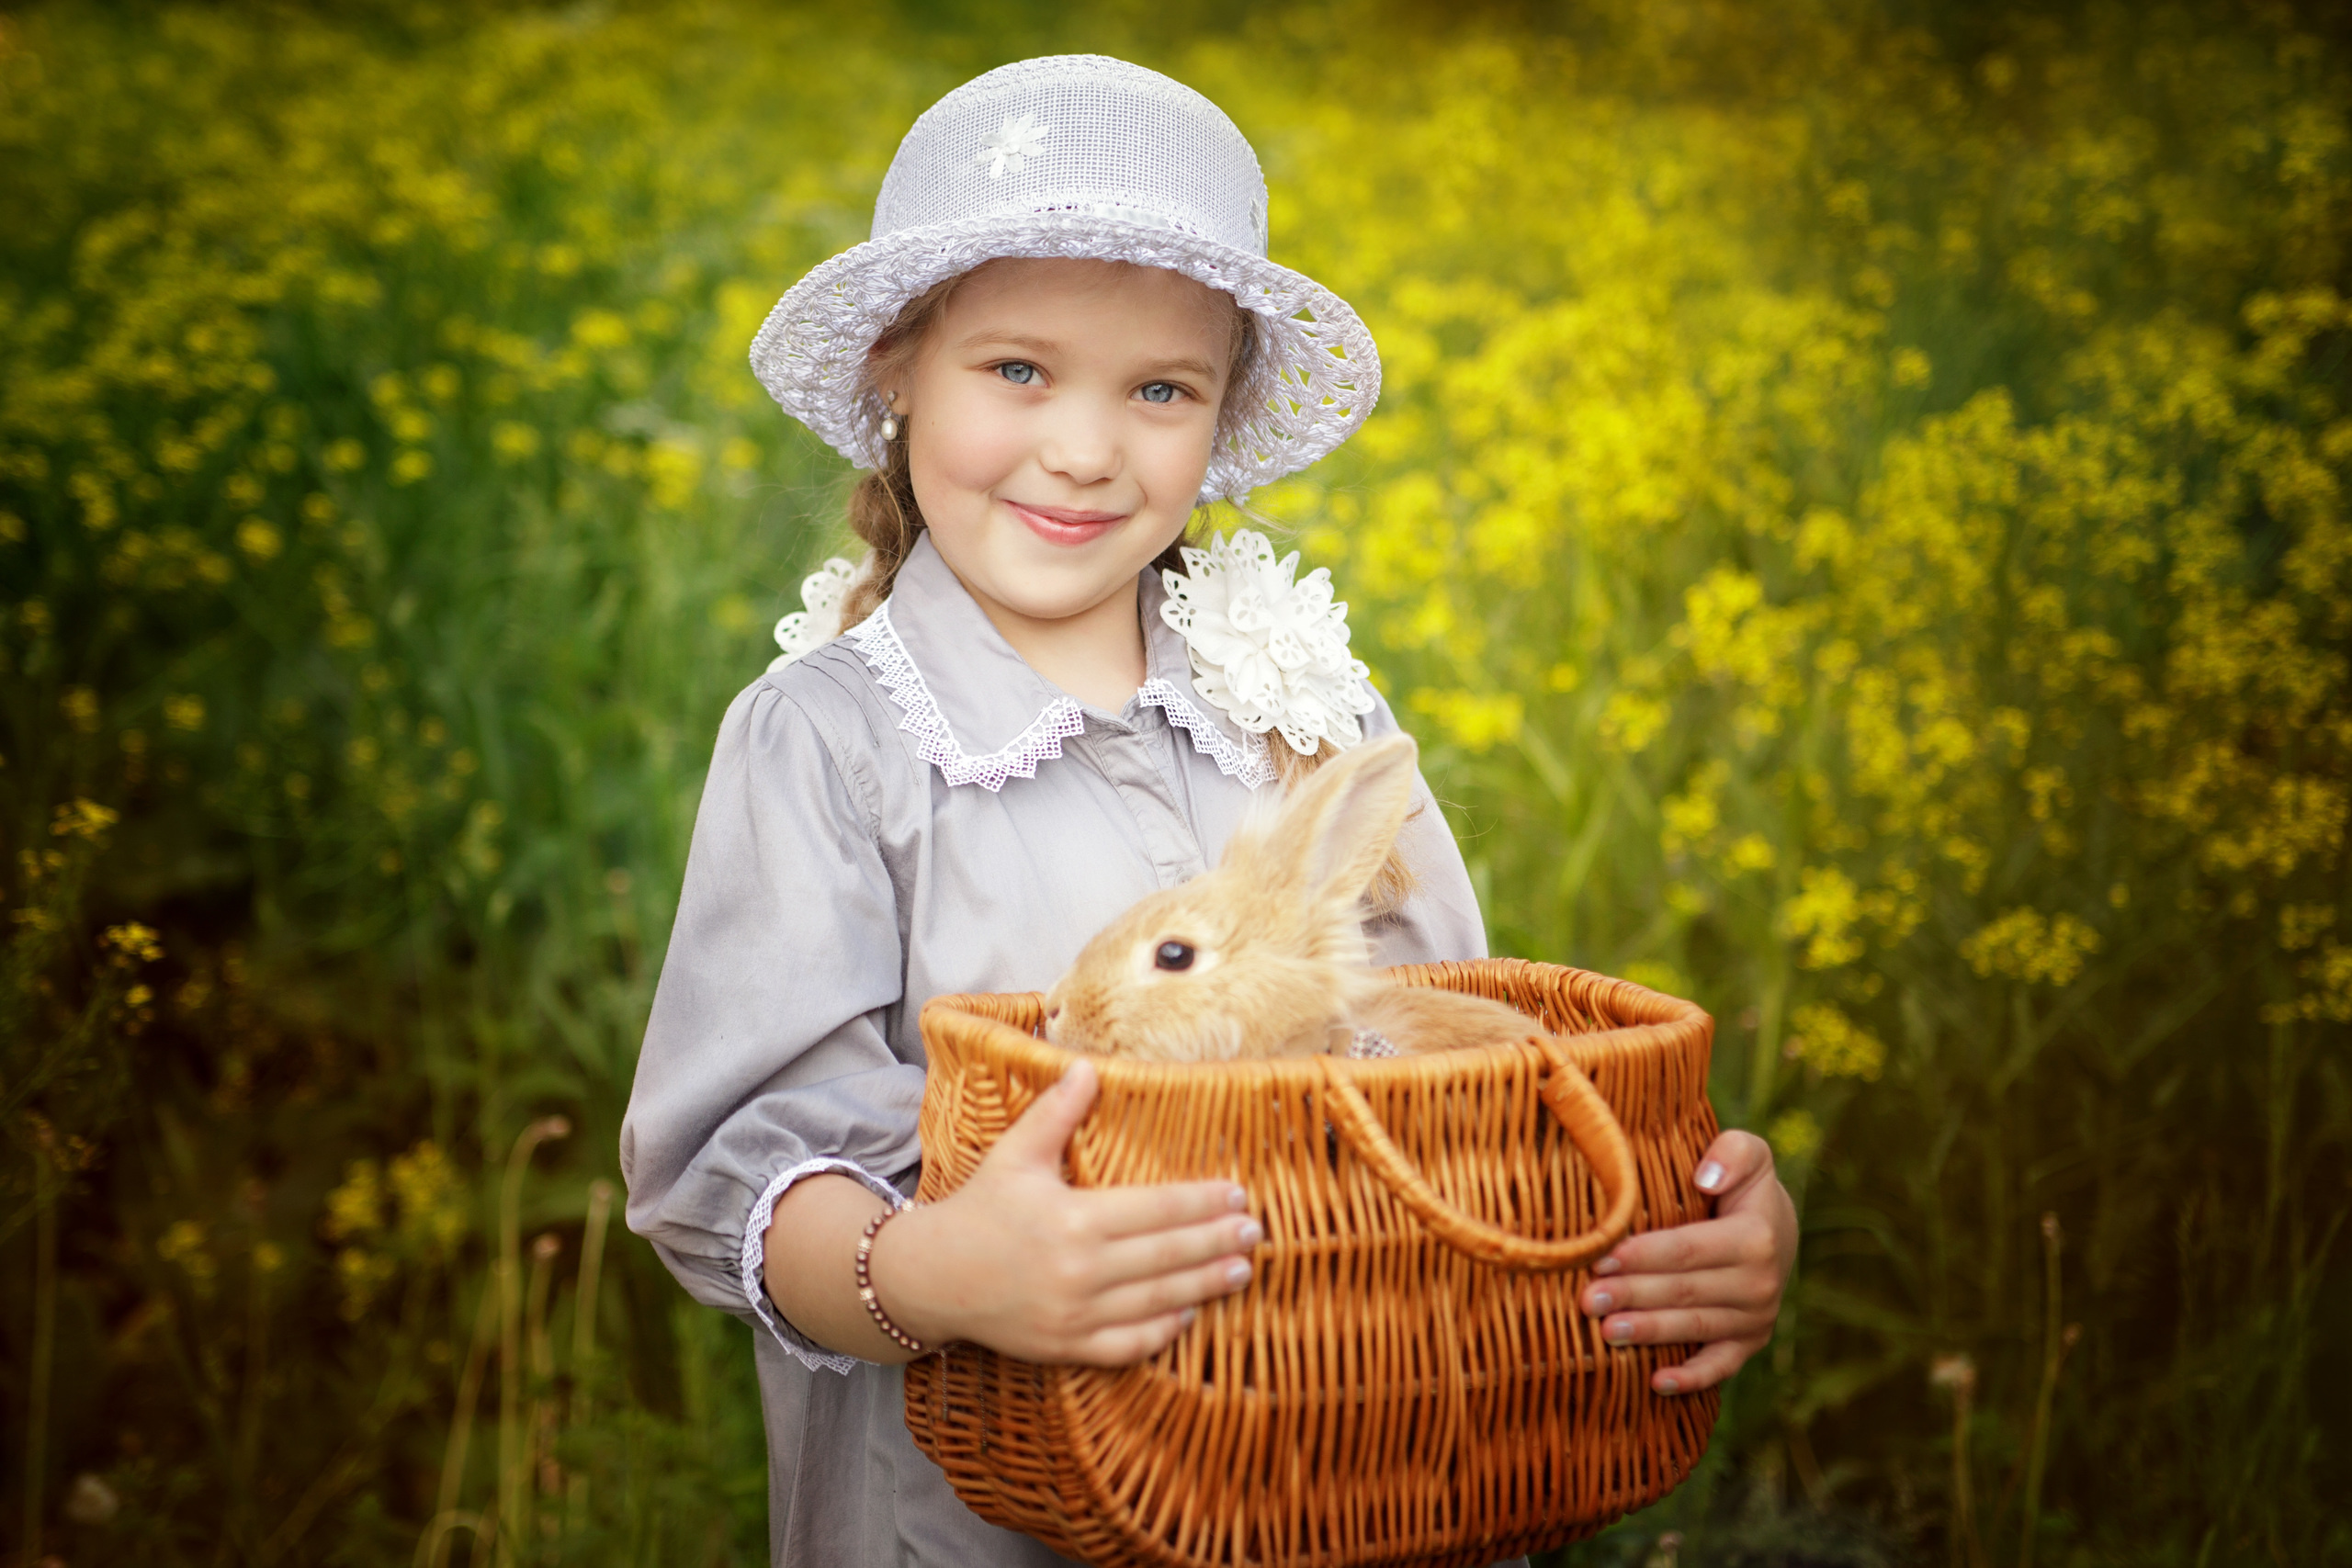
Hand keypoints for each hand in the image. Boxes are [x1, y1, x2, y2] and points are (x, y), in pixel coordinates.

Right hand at [871, 1058, 1259, 1365]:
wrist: (933, 1276)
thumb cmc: (980, 1208)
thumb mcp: (1015, 1153)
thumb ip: (1057, 1112)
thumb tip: (1090, 1065)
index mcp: (1074, 1218)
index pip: (1156, 1209)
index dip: (1201, 1202)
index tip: (1237, 1193)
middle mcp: (1080, 1270)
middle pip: (1167, 1256)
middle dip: (1216, 1242)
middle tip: (1255, 1231)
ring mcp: (1075, 1314)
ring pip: (1156, 1302)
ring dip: (1204, 1286)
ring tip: (1241, 1270)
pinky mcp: (1065, 1347)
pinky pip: (1126, 1346)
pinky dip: (1161, 1333)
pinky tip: (1188, 1316)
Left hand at [1580, 1129, 1795, 1393]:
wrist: (1778, 1229)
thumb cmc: (1744, 1185)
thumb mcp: (1748, 1153)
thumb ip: (1733, 1152)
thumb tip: (1705, 1178)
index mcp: (1755, 1238)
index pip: (1688, 1249)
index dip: (1643, 1254)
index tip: (1600, 1257)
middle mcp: (1760, 1283)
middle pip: (1684, 1291)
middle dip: (1632, 1295)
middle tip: (1586, 1300)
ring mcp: (1756, 1318)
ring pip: (1695, 1329)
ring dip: (1650, 1333)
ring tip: (1606, 1333)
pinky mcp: (1749, 1344)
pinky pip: (1721, 1366)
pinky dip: (1692, 1379)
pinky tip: (1656, 1383)